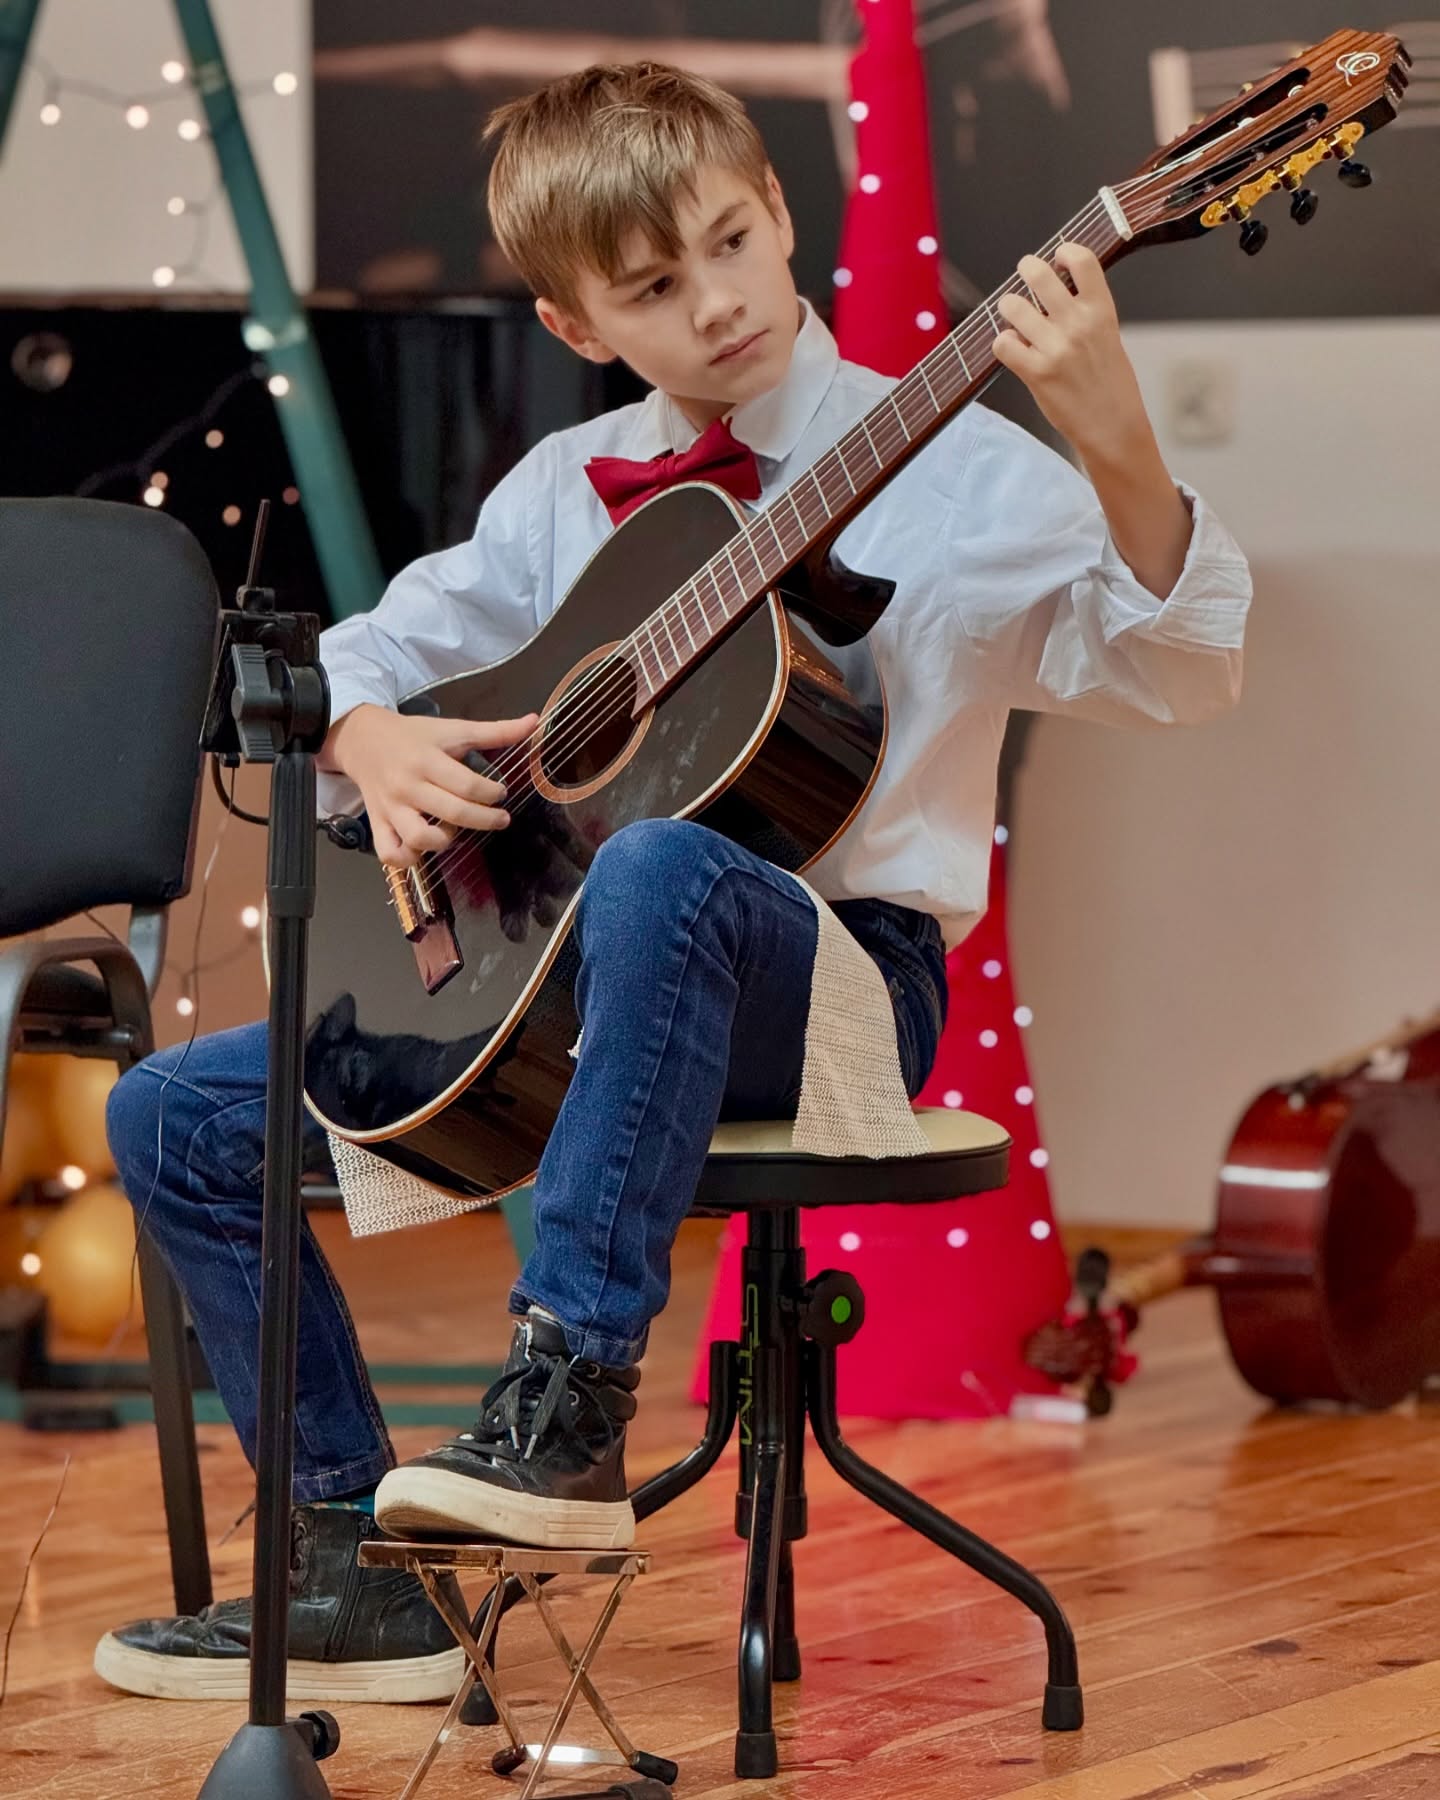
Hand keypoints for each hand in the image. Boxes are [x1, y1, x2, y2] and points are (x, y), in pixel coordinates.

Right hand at [323, 704, 539, 867]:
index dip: (492, 793)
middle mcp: (408, 786)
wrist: (363, 739)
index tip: (501, 792)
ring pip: (418, 839)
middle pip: (452, 813)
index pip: (467, 784)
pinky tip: (425, 849)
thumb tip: (535, 721)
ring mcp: (391, 808)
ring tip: (454, 829)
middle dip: (485, 820)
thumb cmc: (414, 737)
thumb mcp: (453, 728)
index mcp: (427, 760)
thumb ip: (495, 731)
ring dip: (444, 840)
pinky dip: (408, 859)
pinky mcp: (378, 823)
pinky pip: (389, 853)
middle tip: (501, 818)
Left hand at [991, 243, 1149, 465]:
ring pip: (1012, 306)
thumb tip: (1055, 287)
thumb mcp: (1108, 337)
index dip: (1064, 251)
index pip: (1082, 259)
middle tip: (1024, 279)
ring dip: (1008, 309)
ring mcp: (1056, 348)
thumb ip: (1086, 311)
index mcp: (1102, 311)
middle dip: (1025, 270)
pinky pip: (1002, 344)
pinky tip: (1014, 351)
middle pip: (1037, 274)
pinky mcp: (1036, 373)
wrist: (1113, 427)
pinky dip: (1003, 345)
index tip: (1058, 258)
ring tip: (1016, 319)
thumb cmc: (1110, 384)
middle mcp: (1078, 324)